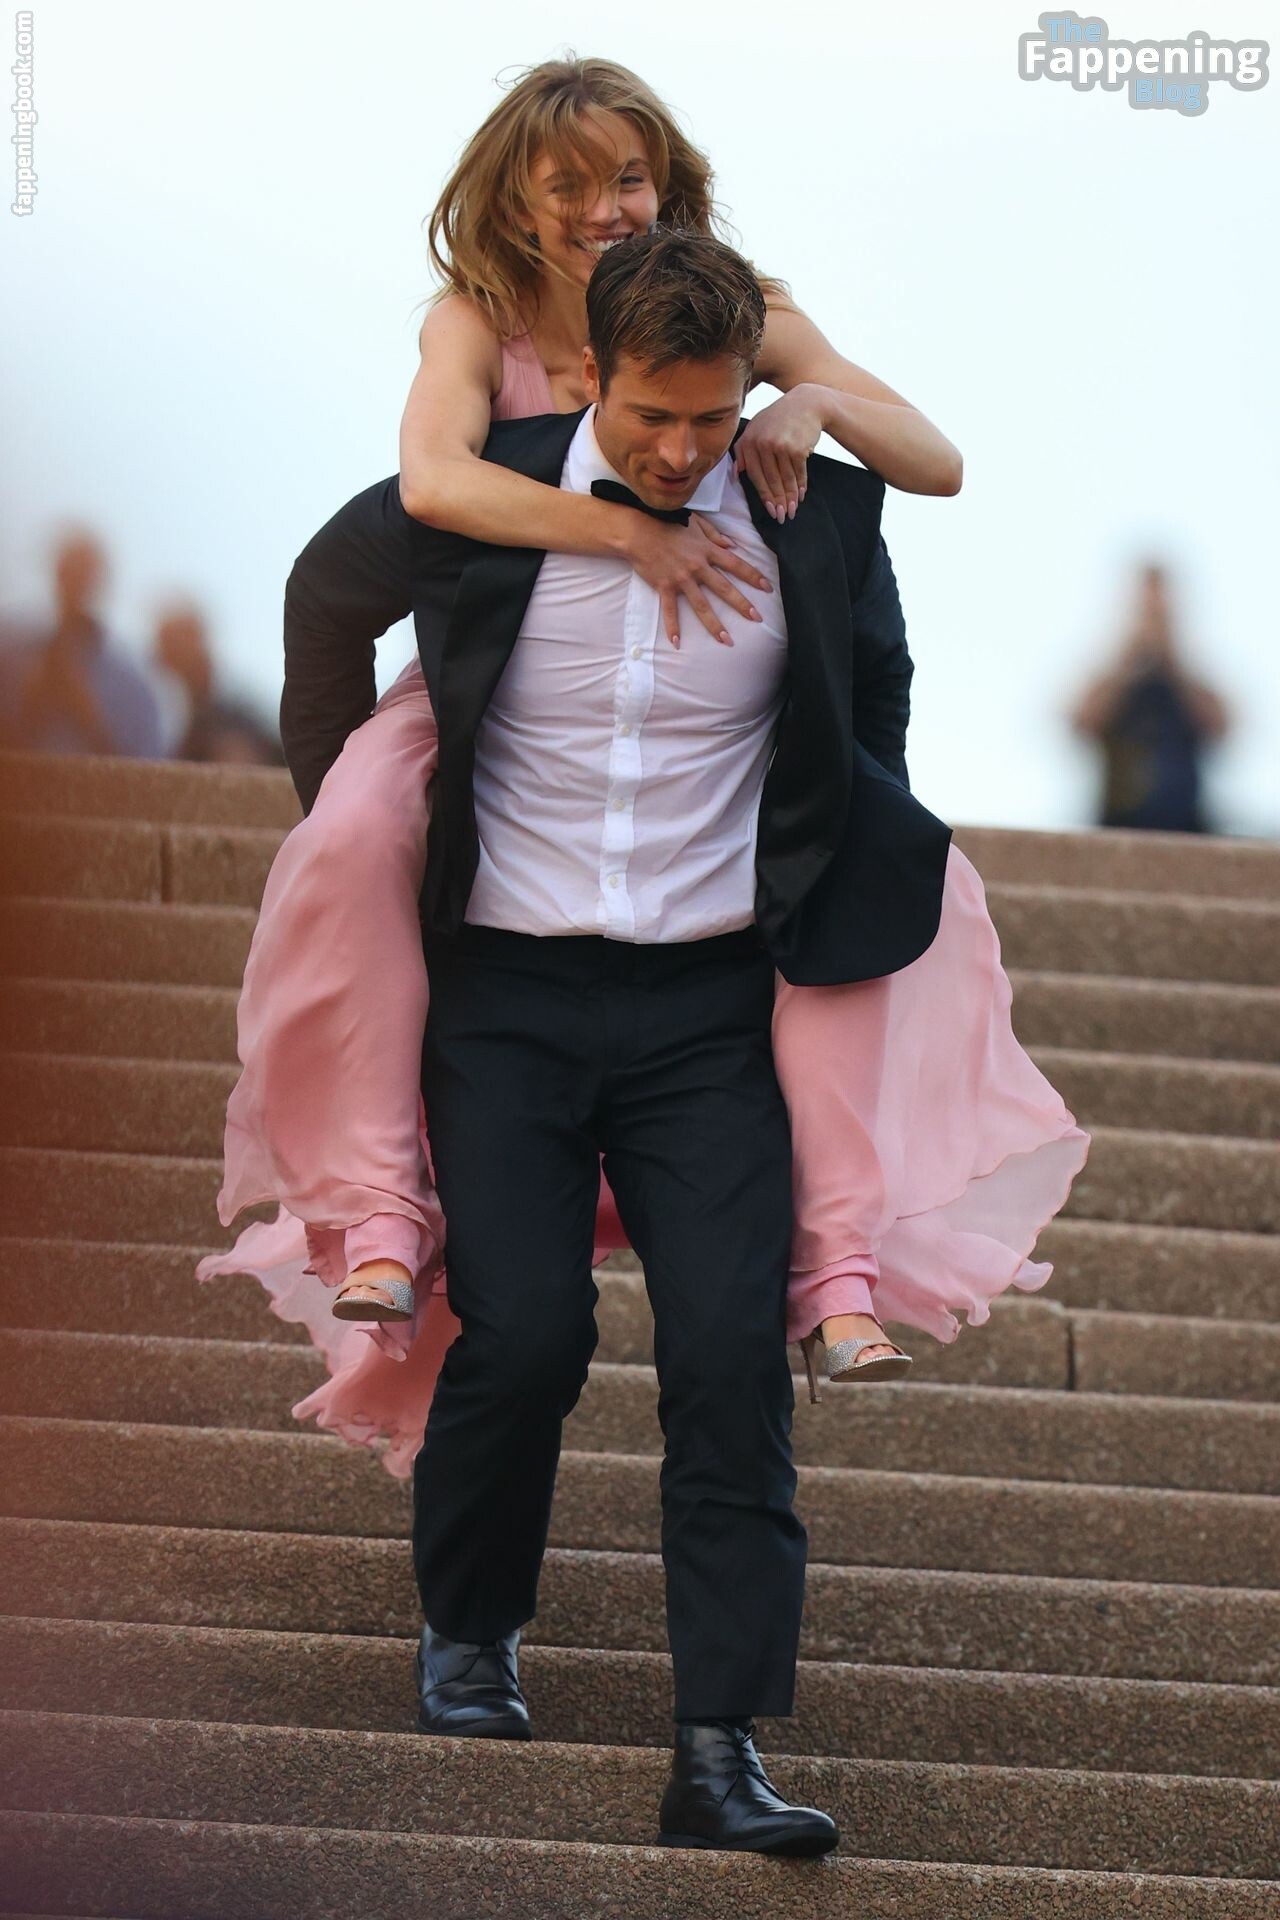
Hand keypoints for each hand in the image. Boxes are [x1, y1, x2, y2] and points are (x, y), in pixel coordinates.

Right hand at [624, 512, 773, 648]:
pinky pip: (670, 610)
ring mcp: (681, 579)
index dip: (753, 576)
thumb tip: (733, 545)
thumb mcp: (696, 522)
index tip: (767, 588)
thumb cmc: (667, 522)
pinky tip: (676, 643)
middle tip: (757, 619)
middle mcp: (698, 567)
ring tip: (726, 641)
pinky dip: (672, 627)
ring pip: (702, 605)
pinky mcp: (664, 586)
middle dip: (742, 605)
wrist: (639, 530)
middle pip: (724, 589)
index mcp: (707, 550)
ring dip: (715, 625)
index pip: (736, 565)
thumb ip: (715, 535)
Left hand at [733, 385, 826, 520]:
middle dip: (777, 501)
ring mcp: (780, 445)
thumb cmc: (780, 419)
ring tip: (793, 510)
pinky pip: (798, 473)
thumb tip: (737, 473)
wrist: (806, 403)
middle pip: (770, 480)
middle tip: (782, 516)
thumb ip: (744, 449)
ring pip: (785, 479)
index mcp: (749, 440)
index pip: (754, 475)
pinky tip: (802, 495)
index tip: (770, 510)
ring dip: (790, 497)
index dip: (763, 495)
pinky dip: (801, 485)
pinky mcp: (797, 448)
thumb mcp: (757, 427)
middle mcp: (762, 443)